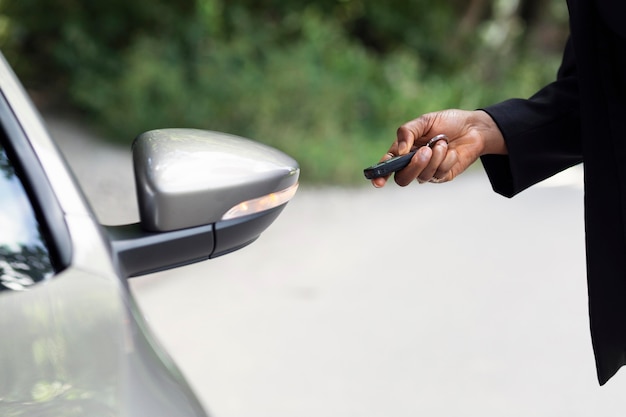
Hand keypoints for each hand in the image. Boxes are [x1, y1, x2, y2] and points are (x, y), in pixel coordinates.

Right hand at [371, 109, 506, 187]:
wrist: (473, 127)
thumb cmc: (446, 122)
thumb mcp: (424, 121)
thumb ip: (407, 132)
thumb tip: (400, 151)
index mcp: (403, 151)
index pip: (387, 166)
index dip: (379, 176)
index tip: (378, 182)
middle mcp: (413, 164)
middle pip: (402, 179)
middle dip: (414, 166)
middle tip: (425, 151)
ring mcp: (428, 172)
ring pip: (422, 176)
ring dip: (435, 158)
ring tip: (443, 143)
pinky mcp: (442, 176)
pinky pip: (439, 174)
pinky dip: (446, 159)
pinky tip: (452, 151)